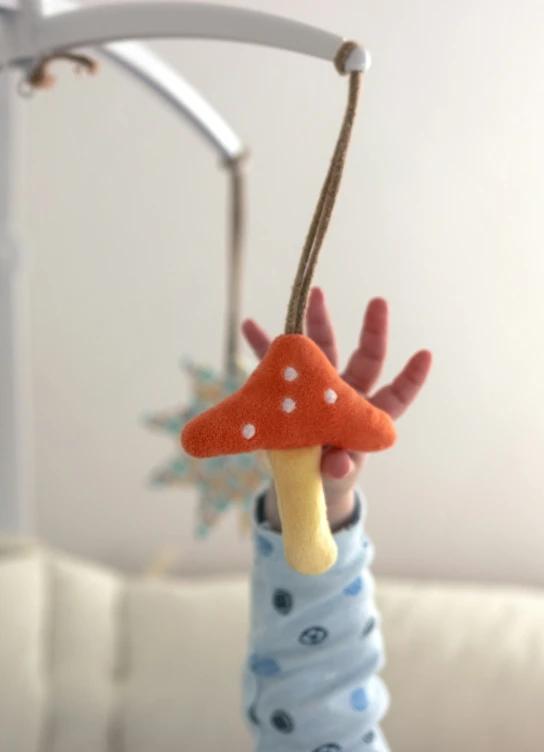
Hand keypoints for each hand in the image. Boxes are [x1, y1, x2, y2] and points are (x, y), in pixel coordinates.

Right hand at [242, 288, 431, 531]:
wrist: (299, 477)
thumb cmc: (328, 475)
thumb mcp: (333, 476)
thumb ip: (337, 469)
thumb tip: (339, 464)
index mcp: (365, 415)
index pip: (395, 395)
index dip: (411, 378)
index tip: (425, 354)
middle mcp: (346, 394)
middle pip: (364, 359)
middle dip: (372, 330)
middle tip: (378, 302)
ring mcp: (317, 387)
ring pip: (321, 349)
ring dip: (317, 323)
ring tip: (314, 295)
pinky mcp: (287, 387)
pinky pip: (275, 362)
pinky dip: (262, 345)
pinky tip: (250, 325)